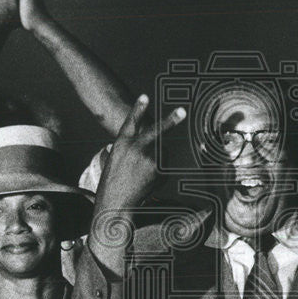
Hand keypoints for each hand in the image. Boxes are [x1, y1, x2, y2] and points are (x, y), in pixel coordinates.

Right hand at [93, 94, 185, 212]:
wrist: (116, 202)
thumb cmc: (114, 181)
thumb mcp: (116, 159)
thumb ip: (132, 147)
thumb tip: (159, 144)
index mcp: (122, 142)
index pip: (131, 121)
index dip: (138, 108)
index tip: (145, 96)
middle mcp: (136, 147)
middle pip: (156, 130)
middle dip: (171, 121)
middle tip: (183, 111)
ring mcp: (148, 158)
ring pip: (162, 152)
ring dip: (157, 160)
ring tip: (142, 174)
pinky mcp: (158, 170)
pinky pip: (164, 166)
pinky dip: (159, 172)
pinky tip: (147, 181)